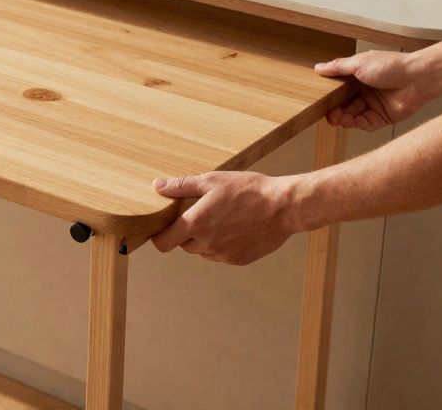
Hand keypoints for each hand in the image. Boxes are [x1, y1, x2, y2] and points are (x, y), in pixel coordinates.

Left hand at [150, 172, 298, 264]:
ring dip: (205, 239)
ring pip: (202, 251)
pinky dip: (222, 244)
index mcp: (195, 224)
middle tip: (200, 213)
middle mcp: (206, 244)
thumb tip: (157, 186)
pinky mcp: (238, 260)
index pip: (163, 243)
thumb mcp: (211, 181)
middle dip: (186, 232)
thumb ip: (181, 186)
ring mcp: (223, 255)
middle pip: (183, 245)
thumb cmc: (248, 190)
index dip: (159, 236)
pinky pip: (221, 255)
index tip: (162, 227)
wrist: (283, 207)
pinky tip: (236, 227)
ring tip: (222, 218)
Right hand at [315, 50, 429, 130]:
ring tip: (337, 118)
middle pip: (345, 105)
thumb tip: (320, 67)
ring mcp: (375, 105)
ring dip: (344, 118)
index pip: (340, 89)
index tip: (322, 100)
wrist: (417, 77)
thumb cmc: (391, 66)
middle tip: (328, 114)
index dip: (331, 96)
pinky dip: (357, 123)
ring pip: (354, 115)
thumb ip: (338, 67)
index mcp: (360, 78)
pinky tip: (350, 121)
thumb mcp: (358, 63)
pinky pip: (366, 123)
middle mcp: (367, 92)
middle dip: (335, 110)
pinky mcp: (384, 117)